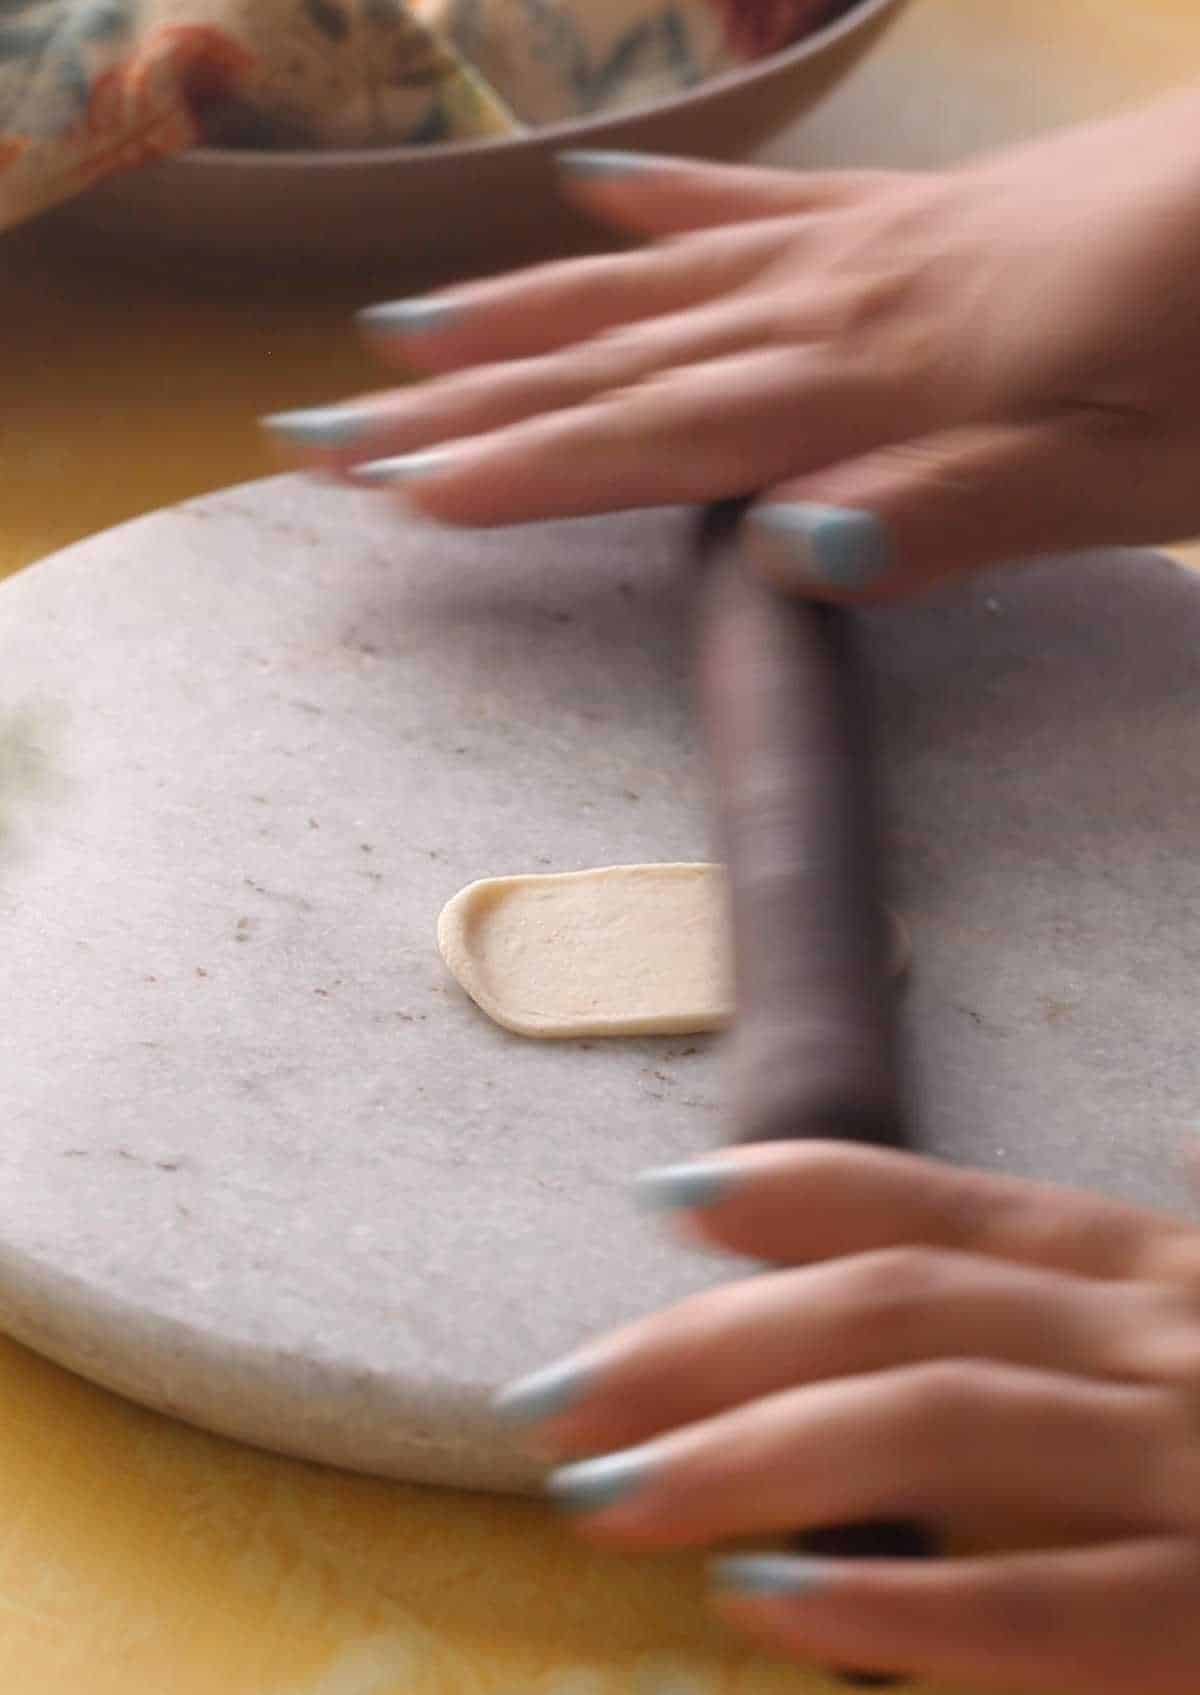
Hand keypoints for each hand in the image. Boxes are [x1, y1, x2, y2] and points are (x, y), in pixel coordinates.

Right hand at [264, 88, 1199, 600]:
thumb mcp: (1129, 475)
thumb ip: (956, 510)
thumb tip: (782, 552)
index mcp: (875, 385)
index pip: (653, 438)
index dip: (518, 469)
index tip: (392, 492)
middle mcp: (841, 306)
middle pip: (615, 362)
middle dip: (466, 401)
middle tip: (329, 423)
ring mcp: (874, 247)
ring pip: (658, 283)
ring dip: (526, 311)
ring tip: (410, 328)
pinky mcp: (923, 216)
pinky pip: (764, 204)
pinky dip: (668, 204)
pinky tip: (596, 191)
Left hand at [495, 1142, 1199, 1694]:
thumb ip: (1114, 1282)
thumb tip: (1014, 1224)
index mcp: (1160, 1276)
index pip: (950, 1209)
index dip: (800, 1192)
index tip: (663, 1196)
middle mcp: (1169, 1342)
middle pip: (896, 1310)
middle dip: (709, 1343)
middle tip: (558, 1393)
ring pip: (942, 1427)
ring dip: (752, 1452)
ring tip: (607, 1495)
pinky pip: (1056, 1609)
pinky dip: (910, 1602)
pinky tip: (774, 1609)